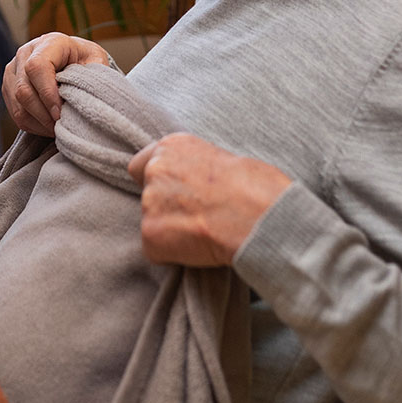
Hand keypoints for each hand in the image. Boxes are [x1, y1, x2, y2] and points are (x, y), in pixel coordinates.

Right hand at [2, 32, 111, 135]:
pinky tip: (48, 126)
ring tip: (57, 128)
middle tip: (61, 126)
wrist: (71, 58)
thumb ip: (92, 74)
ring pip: (17, 104)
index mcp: (49, 43)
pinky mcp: (8, 86)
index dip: (47, 93)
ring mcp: (13, 70)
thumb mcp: (96, 61)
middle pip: (23, 89)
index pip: (37, 67)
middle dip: (43, 114)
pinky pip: (15, 113)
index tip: (60, 112)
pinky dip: (32, 125)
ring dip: (38, 122)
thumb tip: (85, 96)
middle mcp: (25, 53)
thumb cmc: (85, 60)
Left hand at [127, 133, 291, 265]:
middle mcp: (155, 170)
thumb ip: (196, 169)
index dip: (157, 183)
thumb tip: (196, 185)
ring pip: (154, 224)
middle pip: (147, 196)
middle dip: (167, 209)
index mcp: (172, 147)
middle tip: (198, 218)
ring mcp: (149, 203)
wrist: (260, 216)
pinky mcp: (150, 235)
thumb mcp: (225, 158)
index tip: (174, 194)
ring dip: (172, 231)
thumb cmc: (257, 188)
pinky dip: (174, 255)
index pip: (141, 165)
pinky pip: (157, 251)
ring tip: (206, 233)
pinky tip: (201, 248)